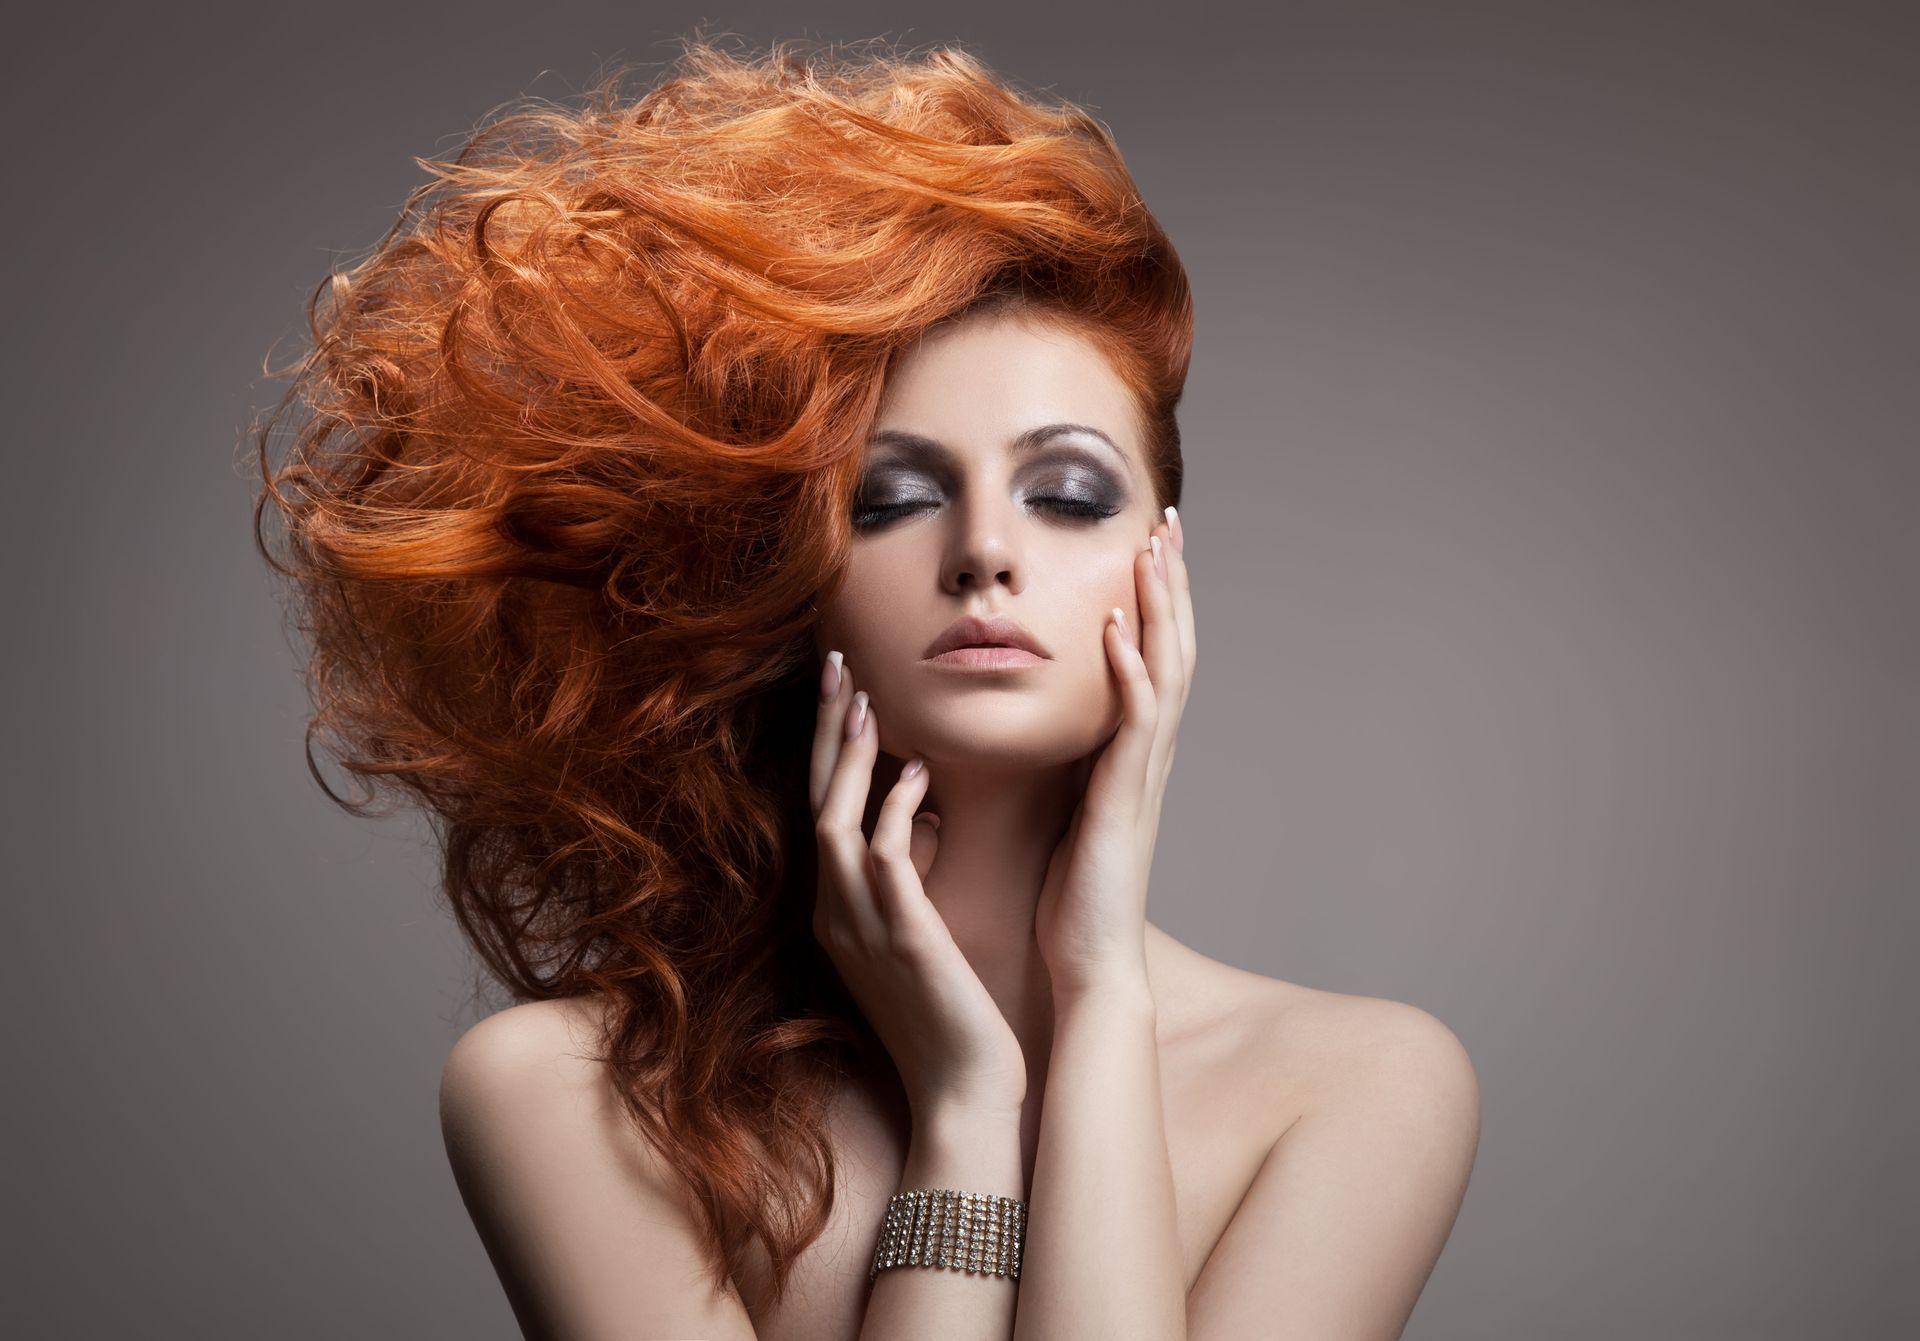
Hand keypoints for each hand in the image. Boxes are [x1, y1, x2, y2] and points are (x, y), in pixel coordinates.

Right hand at [809, 653, 1027, 1120]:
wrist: (965, 1094)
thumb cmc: (951, 1017)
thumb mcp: (917, 937)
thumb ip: (908, 881)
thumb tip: (926, 815)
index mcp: (839, 911)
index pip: (823, 811)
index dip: (831, 750)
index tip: (846, 692)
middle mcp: (836, 913)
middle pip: (816, 801)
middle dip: (827, 731)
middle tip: (837, 663)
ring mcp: (861, 926)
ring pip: (835, 821)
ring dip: (851, 758)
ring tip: (867, 700)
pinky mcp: (900, 937)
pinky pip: (886, 858)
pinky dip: (896, 810)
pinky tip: (917, 774)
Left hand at [1035, 507, 1195, 1000]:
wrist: (1088, 963)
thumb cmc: (1071, 896)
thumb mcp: (1065, 810)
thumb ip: (1067, 763)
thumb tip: (1049, 727)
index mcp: (1131, 754)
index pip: (1153, 658)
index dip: (1155, 601)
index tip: (1147, 545)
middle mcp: (1148, 756)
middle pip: (1173, 648)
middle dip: (1170, 583)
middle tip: (1167, 522)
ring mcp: (1142, 775)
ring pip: (1165, 672)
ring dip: (1161, 608)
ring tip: (1153, 550)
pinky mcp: (1123, 799)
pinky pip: (1133, 723)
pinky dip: (1130, 672)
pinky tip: (1119, 628)